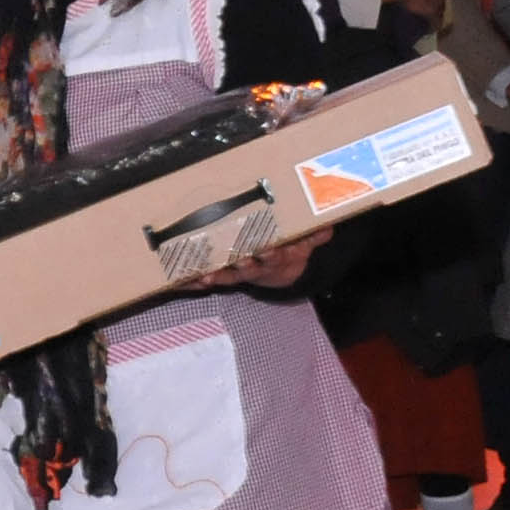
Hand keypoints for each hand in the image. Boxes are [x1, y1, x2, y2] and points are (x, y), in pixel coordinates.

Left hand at [190, 226, 327, 292]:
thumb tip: (327, 227)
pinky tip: (182, 282)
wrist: (283, 272)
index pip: (274, 256)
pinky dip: (195, 282)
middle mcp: (256, 266)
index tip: (266, 251)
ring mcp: (239, 272)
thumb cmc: (291, 250)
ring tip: (201, 278)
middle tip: (227, 264)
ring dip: (213, 277)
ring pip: (226, 275)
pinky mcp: (225, 274)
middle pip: (246, 268)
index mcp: (275, 257)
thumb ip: (315, 236)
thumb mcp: (306, 243)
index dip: (270, 255)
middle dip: (237, 267)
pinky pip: (208, 279)